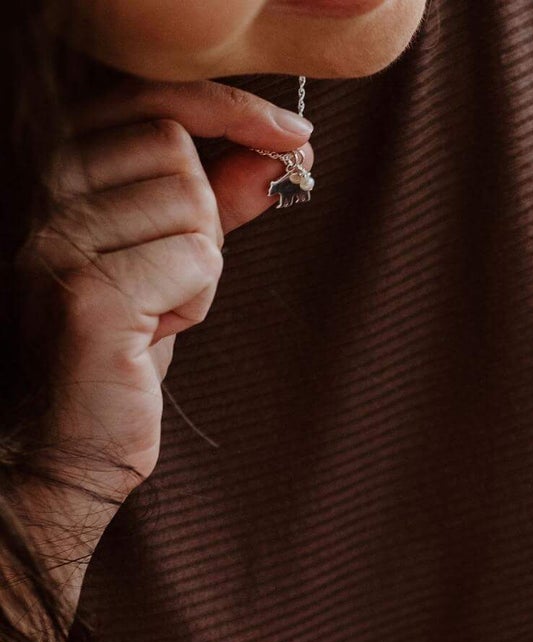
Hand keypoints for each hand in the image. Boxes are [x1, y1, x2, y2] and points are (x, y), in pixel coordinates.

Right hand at [14, 81, 313, 615]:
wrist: (61, 450)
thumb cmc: (112, 362)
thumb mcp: (164, 269)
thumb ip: (209, 208)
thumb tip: (271, 155)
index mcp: (46, 172)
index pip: (147, 97)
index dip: (228, 108)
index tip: (297, 136)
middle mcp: (32, 188)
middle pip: (173, 147)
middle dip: (201, 219)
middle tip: (166, 284)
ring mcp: (52, 234)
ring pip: (190, 203)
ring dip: (197, 268)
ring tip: (151, 313)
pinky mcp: (86, 288)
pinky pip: (196, 260)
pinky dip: (194, 301)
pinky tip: (150, 334)